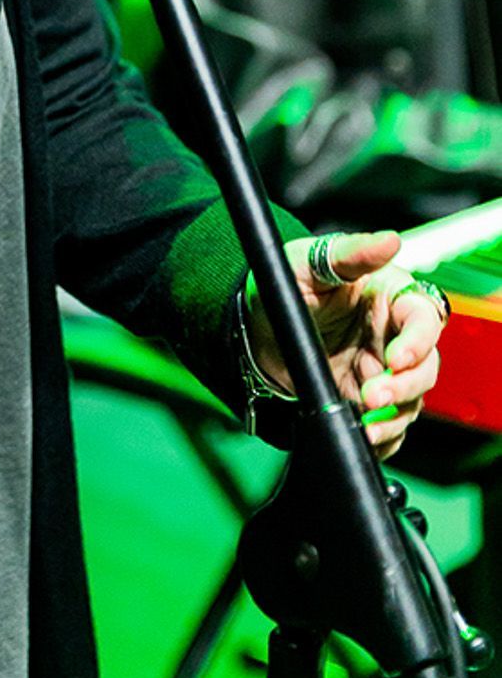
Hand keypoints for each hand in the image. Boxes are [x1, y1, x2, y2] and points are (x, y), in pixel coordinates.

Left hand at [248, 230, 444, 458]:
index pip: (424, 319)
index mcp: (388, 297)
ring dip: (394, 416)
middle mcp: (391, 336)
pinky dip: (383, 437)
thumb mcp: (308, 263)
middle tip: (372, 394)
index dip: (418, 340)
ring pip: (411, 400)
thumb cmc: (282, 285)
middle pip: (425, 366)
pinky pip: (389, 426)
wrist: (252, 328)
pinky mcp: (365, 400)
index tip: (396, 357)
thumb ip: (349, 254)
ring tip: (365, 420)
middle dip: (404, 385)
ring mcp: (380, 370)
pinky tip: (365, 437)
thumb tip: (390, 240)